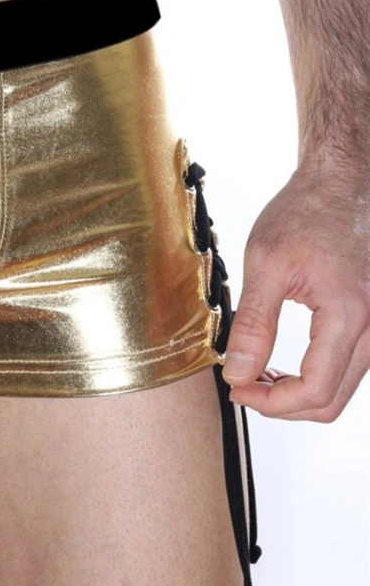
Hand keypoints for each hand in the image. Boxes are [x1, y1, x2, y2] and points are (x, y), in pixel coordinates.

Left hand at [222, 158, 369, 420]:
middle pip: (331, 401)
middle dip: (283, 404)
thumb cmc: (307, 211)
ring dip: (299, 392)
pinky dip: (316, 375)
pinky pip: (348, 367)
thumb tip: (238, 373)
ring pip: (342, 387)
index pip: (314, 391)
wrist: (343, 181)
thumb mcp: (266, 262)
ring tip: (257, 373)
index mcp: (349, 316)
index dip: (271, 402)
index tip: (237, 388)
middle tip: (242, 386)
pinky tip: (283, 361)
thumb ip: (253, 324)